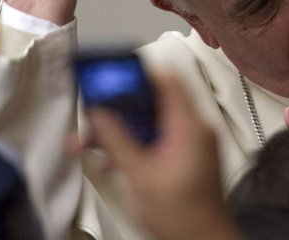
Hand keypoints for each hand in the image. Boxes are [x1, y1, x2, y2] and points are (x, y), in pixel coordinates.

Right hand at [89, 72, 240, 239]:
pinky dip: (136, 144)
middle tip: (95, 113)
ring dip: (123, 129)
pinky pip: (159, 138)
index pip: (166, 80)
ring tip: (92, 141)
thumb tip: (101, 114)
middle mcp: (195, 129)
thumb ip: (119, 141)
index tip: (112, 75)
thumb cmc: (184, 216)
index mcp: (190, 126)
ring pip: (153, 122)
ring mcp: (193, 143)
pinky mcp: (188, 156)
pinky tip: (113, 160)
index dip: (138, 73)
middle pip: (154, 101)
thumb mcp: (141, 176)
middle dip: (120, 108)